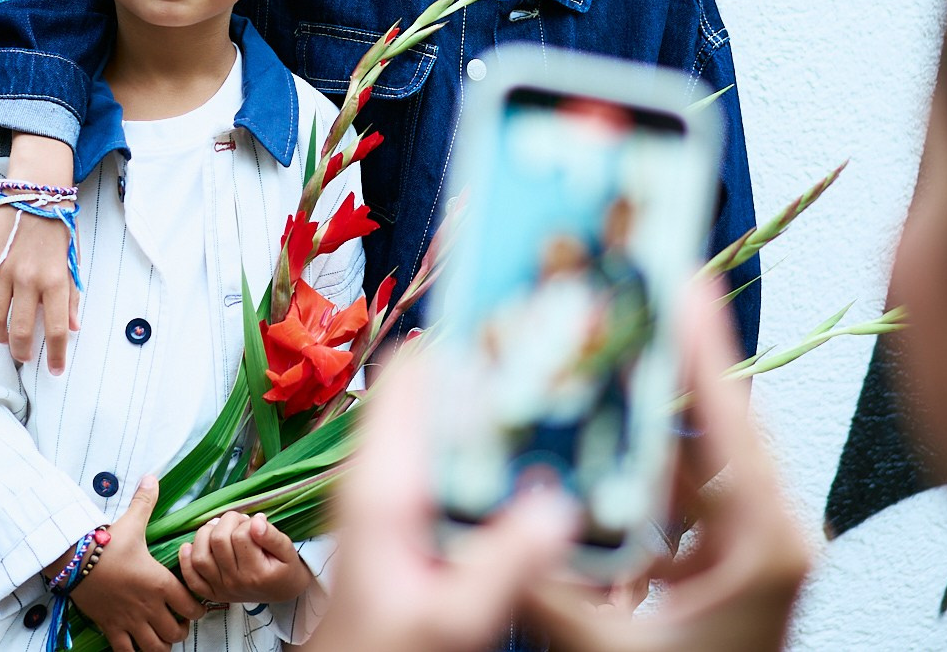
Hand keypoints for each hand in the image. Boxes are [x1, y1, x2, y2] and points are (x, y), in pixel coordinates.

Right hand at [0, 133, 80, 372]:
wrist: (36, 191)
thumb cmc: (59, 226)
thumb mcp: (74, 261)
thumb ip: (73, 296)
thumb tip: (73, 327)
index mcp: (55, 280)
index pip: (55, 329)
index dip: (56, 356)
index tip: (55, 370)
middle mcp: (28, 279)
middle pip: (19, 330)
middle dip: (21, 351)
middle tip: (24, 355)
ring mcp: (3, 269)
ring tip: (4, 338)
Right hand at [69, 476, 206, 651]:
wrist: (73, 559)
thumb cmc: (106, 543)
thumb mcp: (130, 522)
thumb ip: (145, 501)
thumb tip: (152, 477)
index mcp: (160, 583)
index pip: (192, 607)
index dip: (198, 609)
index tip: (194, 604)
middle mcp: (148, 606)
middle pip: (176, 633)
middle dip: (181, 630)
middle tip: (177, 620)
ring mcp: (129, 621)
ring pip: (155, 648)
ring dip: (161, 644)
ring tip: (159, 634)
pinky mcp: (110, 628)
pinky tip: (136, 645)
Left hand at [178, 511, 311, 605]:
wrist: (283, 591)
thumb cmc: (285, 568)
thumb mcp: (288, 551)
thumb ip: (272, 536)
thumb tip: (256, 521)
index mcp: (256, 573)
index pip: (241, 535)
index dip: (246, 521)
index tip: (255, 523)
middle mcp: (235, 583)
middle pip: (218, 541)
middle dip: (227, 521)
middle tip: (239, 521)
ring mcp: (221, 589)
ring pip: (200, 556)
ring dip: (205, 534)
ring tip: (219, 528)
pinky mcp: (212, 593)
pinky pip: (191, 577)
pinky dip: (185, 560)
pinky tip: (189, 545)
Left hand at [303, 348, 581, 651]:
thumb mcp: (448, 619)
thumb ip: (501, 565)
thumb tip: (558, 508)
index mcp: (381, 482)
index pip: (411, 373)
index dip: (464, 340)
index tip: (524, 326)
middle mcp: (383, 473)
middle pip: (440, 390)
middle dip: (498, 374)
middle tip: (563, 365)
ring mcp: (396, 491)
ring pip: (451, 424)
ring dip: (502, 414)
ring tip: (565, 408)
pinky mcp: (412, 514)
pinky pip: (457, 461)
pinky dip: (497, 454)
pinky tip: (542, 472)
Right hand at [518, 280, 812, 651]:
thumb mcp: (608, 650)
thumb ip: (546, 583)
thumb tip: (486, 520)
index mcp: (767, 548)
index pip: (732, 424)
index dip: (701, 347)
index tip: (678, 281)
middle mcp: (774, 537)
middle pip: (711, 428)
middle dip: (653, 370)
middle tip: (614, 303)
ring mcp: (755, 552)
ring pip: (692, 461)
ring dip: (637, 422)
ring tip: (588, 366)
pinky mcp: (729, 568)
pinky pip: (682, 499)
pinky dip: (635, 476)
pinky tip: (588, 455)